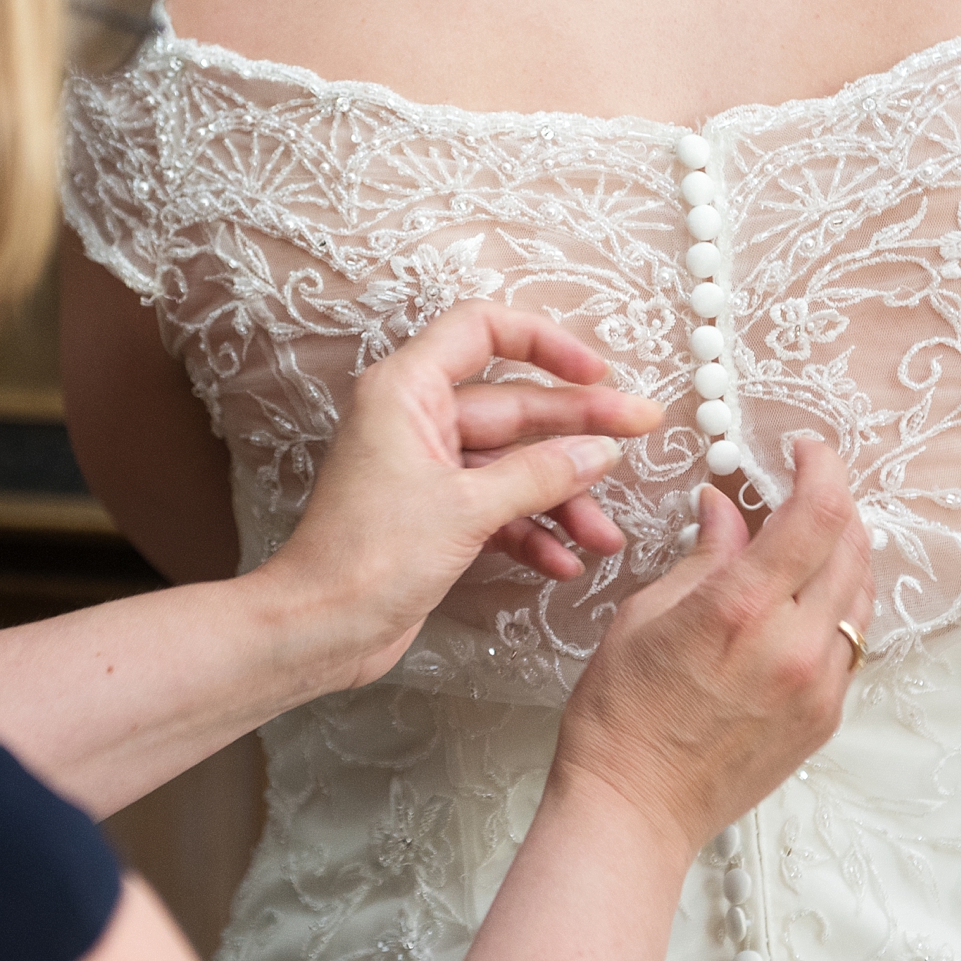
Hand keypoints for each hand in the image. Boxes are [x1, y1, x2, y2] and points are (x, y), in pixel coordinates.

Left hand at [259, 301, 660, 691]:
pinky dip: (531, 534)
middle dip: (579, 429)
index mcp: (408, 390)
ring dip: (562, 500)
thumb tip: (601, 452)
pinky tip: (566, 564)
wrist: (316, 630)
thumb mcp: (466, 510)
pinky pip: (497, 510)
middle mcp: (416, 420)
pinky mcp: (432, 517)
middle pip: (514, 406)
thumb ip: (540, 475)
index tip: (597, 370)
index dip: (545, 342)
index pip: (483, 331)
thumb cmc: (368, 557)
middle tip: (644, 433)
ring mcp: (426, 470)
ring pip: (512, 467)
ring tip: (607, 537)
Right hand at [550, 441, 873, 851]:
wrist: (636, 808)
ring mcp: (818, 685)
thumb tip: (726, 508)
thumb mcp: (645, 616)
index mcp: (742, 609)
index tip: (805, 449)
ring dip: (841, 554)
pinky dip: (836, 607)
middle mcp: (794, 645)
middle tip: (805, 487)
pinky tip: (802, 602)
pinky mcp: (826, 717)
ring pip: (861, 595)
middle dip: (834, 503)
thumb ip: (703, 556)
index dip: (821, 468)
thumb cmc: (621, 715)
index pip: (815, 514)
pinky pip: (851, 643)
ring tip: (805, 542)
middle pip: (852, 546)